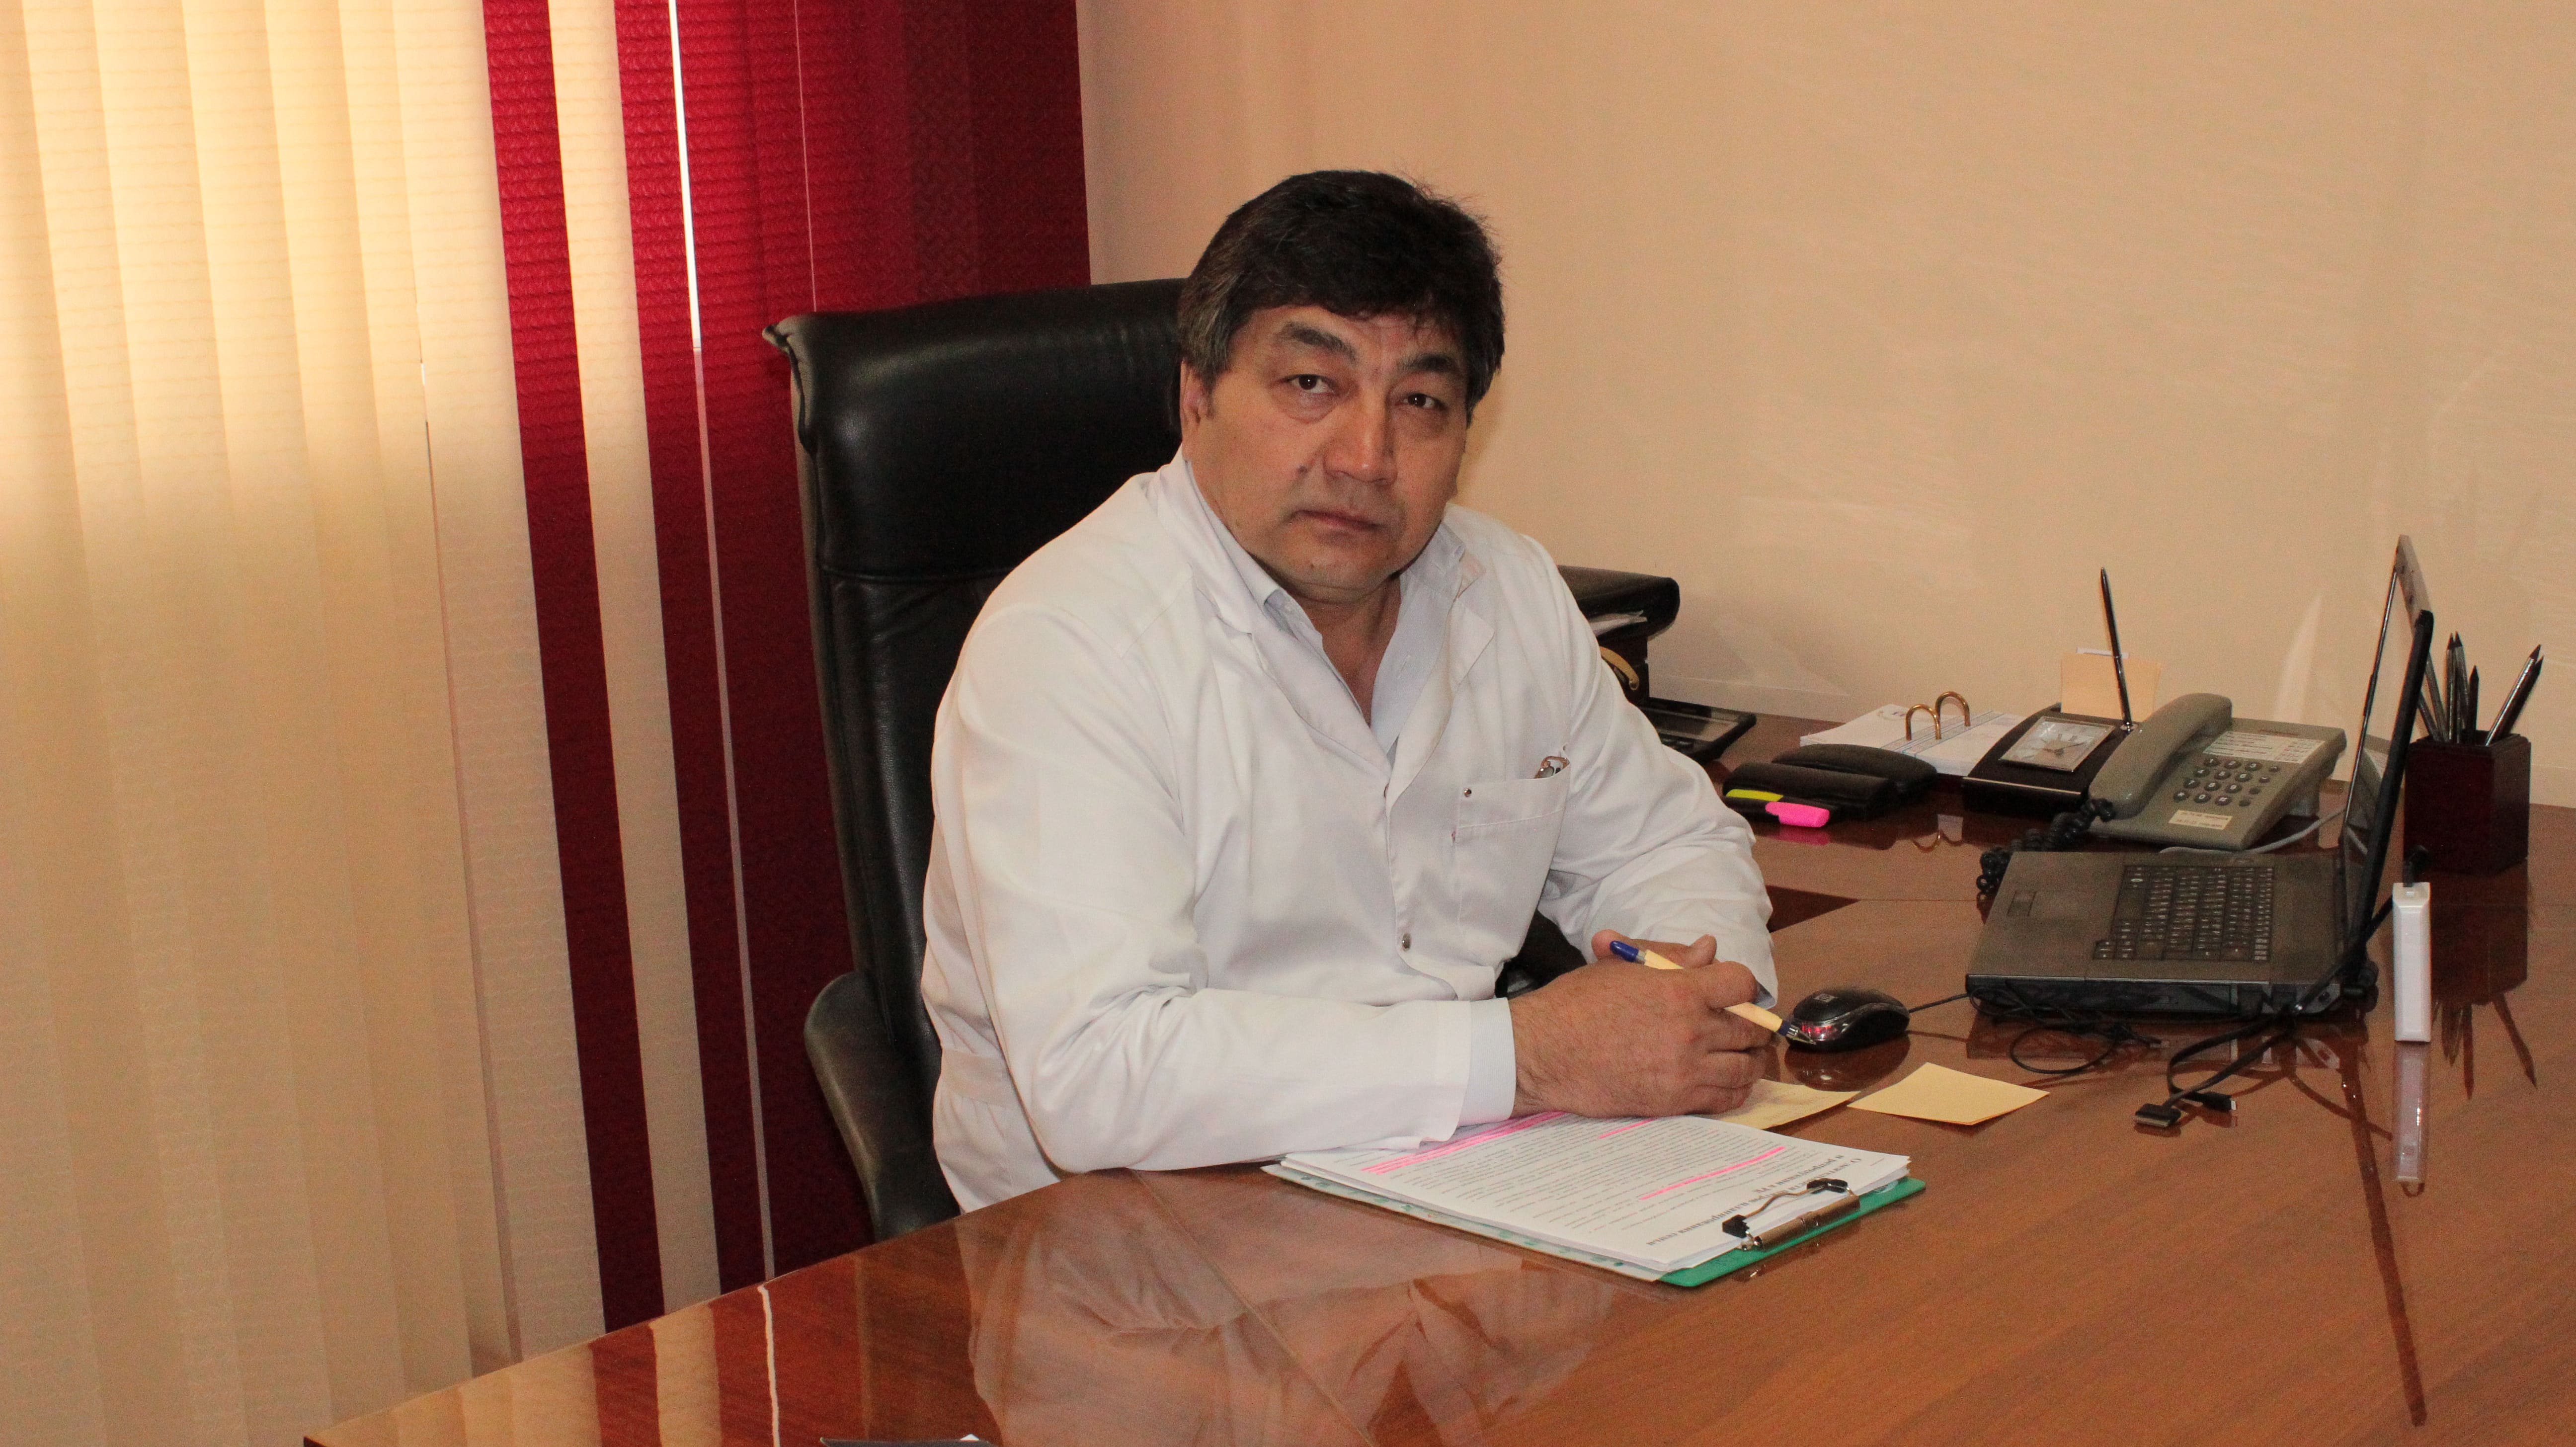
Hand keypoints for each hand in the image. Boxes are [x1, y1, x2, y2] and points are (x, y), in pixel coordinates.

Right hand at [1507, 932, 1772, 1117]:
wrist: (1543, 1053)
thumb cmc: (1577, 1004)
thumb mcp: (1620, 967)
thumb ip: (1668, 956)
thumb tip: (1708, 949)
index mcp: (1678, 991)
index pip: (1742, 983)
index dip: (1742, 984)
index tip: (1734, 990)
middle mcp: (1690, 1031)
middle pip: (1751, 1029)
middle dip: (1752, 1024)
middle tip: (1744, 1024)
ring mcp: (1685, 1070)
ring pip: (1745, 1068)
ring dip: (1750, 1059)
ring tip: (1742, 1054)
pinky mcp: (1676, 1101)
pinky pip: (1726, 1098)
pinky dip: (1734, 1089)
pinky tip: (1726, 1079)